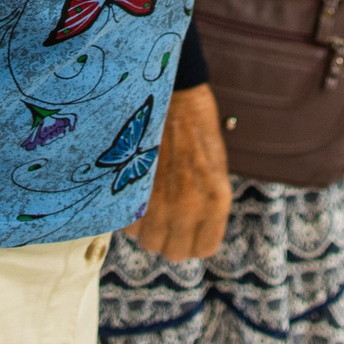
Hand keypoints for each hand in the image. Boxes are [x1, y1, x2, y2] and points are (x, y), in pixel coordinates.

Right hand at [126, 84, 229, 260]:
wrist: (172, 92)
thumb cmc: (195, 125)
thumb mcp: (215, 167)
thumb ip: (206, 202)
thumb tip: (189, 229)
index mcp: (217, 200)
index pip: (203, 249)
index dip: (192, 239)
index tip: (184, 227)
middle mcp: (190, 206)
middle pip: (172, 252)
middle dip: (167, 237)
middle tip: (163, 215)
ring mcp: (160, 199)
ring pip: (146, 241)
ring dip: (145, 226)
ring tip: (148, 198)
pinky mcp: (135, 188)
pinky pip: (126, 221)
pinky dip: (127, 211)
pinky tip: (134, 189)